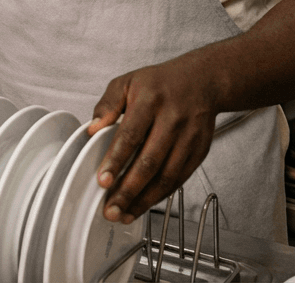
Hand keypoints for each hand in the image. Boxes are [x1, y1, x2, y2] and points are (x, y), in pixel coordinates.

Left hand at [87, 56, 219, 224]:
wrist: (202, 81)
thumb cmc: (160, 83)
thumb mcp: (127, 82)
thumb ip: (107, 104)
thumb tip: (92, 129)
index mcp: (150, 101)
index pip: (131, 135)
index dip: (116, 161)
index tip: (103, 181)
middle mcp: (172, 120)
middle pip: (150, 161)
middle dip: (129, 190)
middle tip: (111, 208)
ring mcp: (189, 138)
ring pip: (167, 175)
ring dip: (145, 199)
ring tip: (125, 213)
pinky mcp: (200, 151)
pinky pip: (180, 178)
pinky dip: (162, 195)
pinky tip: (145, 203)